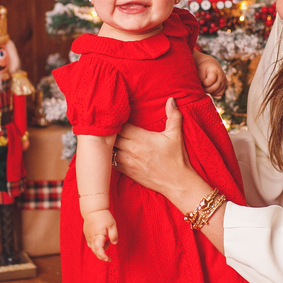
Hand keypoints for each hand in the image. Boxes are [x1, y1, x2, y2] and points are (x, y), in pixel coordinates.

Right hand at [83, 209, 117, 261]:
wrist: (93, 209)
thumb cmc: (103, 216)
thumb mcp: (112, 225)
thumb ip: (114, 235)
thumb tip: (114, 243)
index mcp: (98, 236)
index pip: (99, 250)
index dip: (103, 256)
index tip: (108, 259)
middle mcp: (91, 238)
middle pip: (95, 251)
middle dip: (102, 256)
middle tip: (109, 258)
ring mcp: (88, 237)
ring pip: (93, 248)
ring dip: (100, 249)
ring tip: (108, 241)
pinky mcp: (87, 235)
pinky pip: (91, 243)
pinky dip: (97, 245)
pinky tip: (102, 239)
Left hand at [115, 98, 210, 212]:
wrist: (177, 183)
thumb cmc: (177, 159)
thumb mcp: (176, 135)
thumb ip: (173, 116)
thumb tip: (172, 99)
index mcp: (141, 138)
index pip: (120, 125)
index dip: (116, 120)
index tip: (116, 116)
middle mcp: (131, 149)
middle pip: (111, 136)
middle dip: (109, 131)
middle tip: (107, 125)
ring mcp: (127, 162)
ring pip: (109, 149)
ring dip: (108, 144)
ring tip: (105, 138)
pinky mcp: (127, 172)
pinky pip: (111, 162)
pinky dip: (109, 156)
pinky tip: (109, 152)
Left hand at [195, 54, 225, 96]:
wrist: (210, 64)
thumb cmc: (203, 68)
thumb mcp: (200, 71)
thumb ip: (201, 79)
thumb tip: (201, 89)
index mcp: (215, 70)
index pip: (211, 80)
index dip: (204, 83)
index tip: (201, 82)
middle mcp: (221, 76)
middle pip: (215, 87)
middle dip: (206, 89)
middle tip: (202, 87)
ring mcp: (224, 81)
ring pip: (218, 92)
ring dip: (210, 92)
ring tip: (205, 87)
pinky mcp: (224, 85)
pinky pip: (220, 94)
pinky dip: (214, 93)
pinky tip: (210, 89)